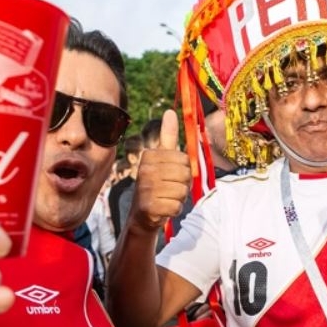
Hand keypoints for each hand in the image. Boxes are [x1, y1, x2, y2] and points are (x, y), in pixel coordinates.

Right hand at [129, 109, 191, 232]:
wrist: (141, 215)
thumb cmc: (156, 184)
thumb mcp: (161, 159)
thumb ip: (167, 136)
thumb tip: (170, 111)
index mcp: (149, 156)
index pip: (185, 159)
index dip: (184, 169)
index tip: (171, 174)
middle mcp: (145, 170)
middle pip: (185, 174)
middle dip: (183, 184)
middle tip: (170, 188)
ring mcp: (146, 189)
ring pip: (182, 191)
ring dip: (179, 197)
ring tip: (166, 198)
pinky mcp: (150, 207)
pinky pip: (177, 206)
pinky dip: (174, 209)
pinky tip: (164, 208)